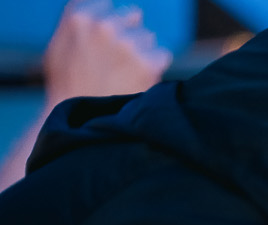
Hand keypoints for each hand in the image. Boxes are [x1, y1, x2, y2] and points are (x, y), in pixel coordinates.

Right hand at [42, 2, 170, 105]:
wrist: (86, 122)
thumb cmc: (69, 86)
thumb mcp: (59, 47)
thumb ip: (76, 21)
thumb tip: (100, 3)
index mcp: (80, 17)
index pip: (107, 4)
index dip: (111, 21)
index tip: (106, 41)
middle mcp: (105, 25)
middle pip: (132, 17)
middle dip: (129, 34)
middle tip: (116, 62)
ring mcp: (128, 43)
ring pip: (148, 37)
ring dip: (143, 52)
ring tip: (125, 75)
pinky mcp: (148, 62)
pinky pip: (162, 55)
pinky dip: (155, 68)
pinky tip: (138, 81)